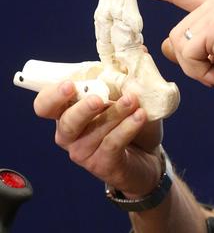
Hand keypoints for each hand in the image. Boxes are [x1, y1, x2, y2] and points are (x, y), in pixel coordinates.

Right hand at [33, 81, 162, 196]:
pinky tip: (140, 116)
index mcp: (67, 112)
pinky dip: (127, 128)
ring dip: (115, 113)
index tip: (70, 85)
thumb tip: (124, 67)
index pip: (45, 105)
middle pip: (66, 122)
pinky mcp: (102, 165)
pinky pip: (112, 144)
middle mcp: (69, 134)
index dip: (53, 95)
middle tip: (99, 99)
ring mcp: (83, 152)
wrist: (148, 154)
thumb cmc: (128, 121)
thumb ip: (116, 84)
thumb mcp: (121, 97)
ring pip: (94, 131)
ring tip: (132, 101)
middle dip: (82, 109)